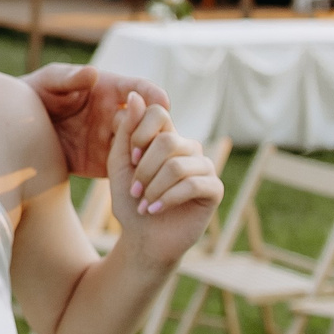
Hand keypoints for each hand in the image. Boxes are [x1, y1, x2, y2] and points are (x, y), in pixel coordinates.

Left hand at [27, 64, 172, 178]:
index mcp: (110, 91)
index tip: (162, 102)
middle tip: (143, 139)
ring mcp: (114, 141)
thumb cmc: (35, 95)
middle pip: (150, 121)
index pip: (140, 89)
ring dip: (148, 154)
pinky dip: (135, 175)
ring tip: (140, 161)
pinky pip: (128, 171)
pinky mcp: (106, 165)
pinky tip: (135, 179)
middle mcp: (118, 116)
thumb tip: (93, 73)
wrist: (18, 130)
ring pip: (144, 148)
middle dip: (153, 129)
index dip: (154, 94)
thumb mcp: (49, 83)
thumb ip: (69, 78)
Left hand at [106, 92, 221, 268]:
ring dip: (153, 189)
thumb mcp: (119, 164)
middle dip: (144, 170)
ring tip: (144, 204)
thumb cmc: (130, 201)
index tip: (131, 157)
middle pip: (167, 141)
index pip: (159, 112)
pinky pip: (193, 184)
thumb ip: (126, 132)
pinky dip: (168, 198)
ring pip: (177, 166)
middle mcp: (188, 147)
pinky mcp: (214, 189)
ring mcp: (204, 167)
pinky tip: (156, 210)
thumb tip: (135, 96)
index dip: (141, 132)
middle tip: (134, 190)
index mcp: (166, 137)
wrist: (142, 237)